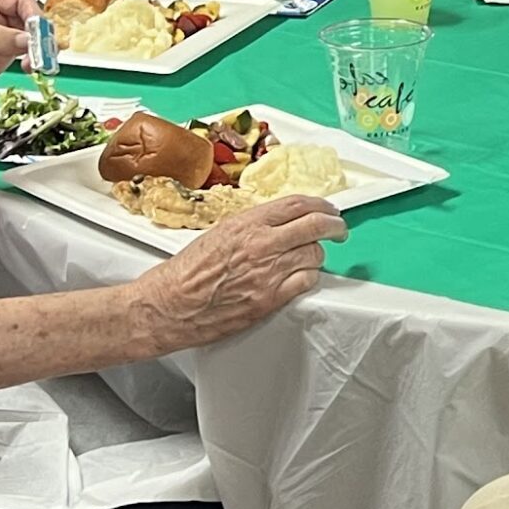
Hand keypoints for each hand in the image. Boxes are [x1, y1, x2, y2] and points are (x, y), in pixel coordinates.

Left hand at [0, 0, 33, 120]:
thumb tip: (28, 38)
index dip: (32, 11)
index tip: (38, 30)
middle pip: (27, 14)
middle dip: (40, 29)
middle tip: (45, 47)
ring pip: (30, 35)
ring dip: (40, 46)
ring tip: (40, 60)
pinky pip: (25, 53)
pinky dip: (34, 59)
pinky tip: (32, 67)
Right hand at [132, 196, 349, 348]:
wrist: (169, 305)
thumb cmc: (187, 271)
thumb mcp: (220, 232)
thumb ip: (253, 225)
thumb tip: (280, 222)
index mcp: (248, 223)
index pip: (298, 204)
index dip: (320, 205)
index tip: (327, 209)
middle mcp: (262, 243)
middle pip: (316, 226)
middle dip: (334, 226)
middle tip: (339, 229)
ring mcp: (269, 272)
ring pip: (315, 255)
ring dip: (317, 254)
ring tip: (311, 257)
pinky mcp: (270, 299)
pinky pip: (307, 282)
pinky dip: (309, 278)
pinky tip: (301, 277)